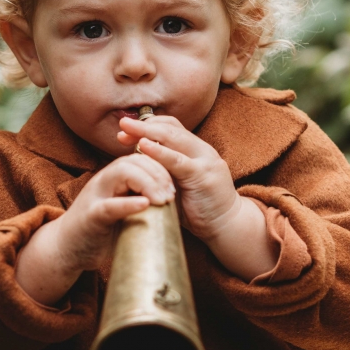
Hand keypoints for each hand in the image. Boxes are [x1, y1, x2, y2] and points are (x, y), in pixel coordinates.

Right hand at [15, 154, 173, 304]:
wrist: (65, 249)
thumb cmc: (98, 229)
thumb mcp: (122, 208)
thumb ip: (139, 197)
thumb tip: (171, 198)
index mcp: (114, 178)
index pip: (141, 158)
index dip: (161, 166)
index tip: (177, 184)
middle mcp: (104, 180)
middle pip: (134, 160)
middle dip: (158, 173)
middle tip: (173, 194)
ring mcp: (95, 196)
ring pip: (122, 174)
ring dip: (148, 184)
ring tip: (164, 199)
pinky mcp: (90, 217)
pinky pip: (110, 205)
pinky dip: (128, 203)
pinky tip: (145, 205)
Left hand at [117, 114, 236, 240]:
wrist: (227, 226)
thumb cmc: (198, 208)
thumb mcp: (178, 184)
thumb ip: (163, 171)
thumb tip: (134, 163)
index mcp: (196, 150)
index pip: (171, 127)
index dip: (148, 125)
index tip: (126, 130)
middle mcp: (203, 150)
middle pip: (171, 128)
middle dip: (144, 125)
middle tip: (123, 124)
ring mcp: (205, 160)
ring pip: (174, 138)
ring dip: (148, 132)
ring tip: (127, 130)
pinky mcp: (204, 175)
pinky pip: (178, 160)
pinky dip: (160, 152)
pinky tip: (143, 147)